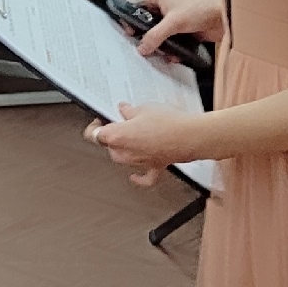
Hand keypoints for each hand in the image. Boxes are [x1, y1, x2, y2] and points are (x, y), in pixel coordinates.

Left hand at [86, 104, 200, 187]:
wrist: (193, 136)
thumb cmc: (169, 123)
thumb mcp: (144, 108)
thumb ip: (130, 111)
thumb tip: (125, 110)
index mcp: (118, 137)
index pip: (94, 135)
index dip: (94, 126)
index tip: (99, 120)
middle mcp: (126, 153)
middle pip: (109, 146)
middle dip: (111, 135)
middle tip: (119, 123)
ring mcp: (140, 162)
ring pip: (122, 158)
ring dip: (124, 149)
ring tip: (132, 135)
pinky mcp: (156, 166)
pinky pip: (144, 177)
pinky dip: (139, 178)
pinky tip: (134, 176)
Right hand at [132, 0, 223, 55]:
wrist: (225, 17)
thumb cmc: (202, 8)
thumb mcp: (173, 22)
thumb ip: (155, 36)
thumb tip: (142, 47)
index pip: (133, 6)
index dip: (128, 19)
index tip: (128, 33)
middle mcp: (163, 8)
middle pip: (144, 24)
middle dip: (144, 37)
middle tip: (142, 47)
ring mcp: (172, 21)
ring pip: (157, 36)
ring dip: (158, 46)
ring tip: (158, 53)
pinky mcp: (182, 32)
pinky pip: (170, 43)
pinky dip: (170, 51)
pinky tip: (172, 56)